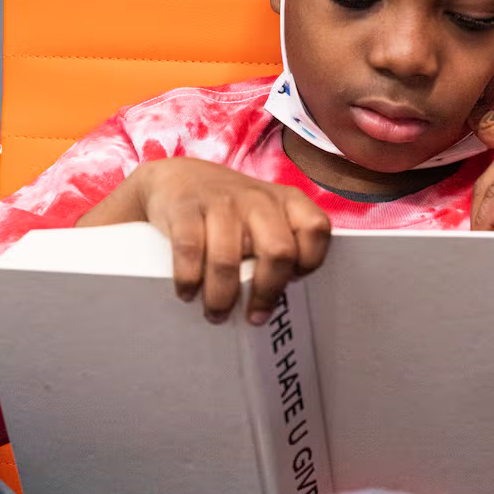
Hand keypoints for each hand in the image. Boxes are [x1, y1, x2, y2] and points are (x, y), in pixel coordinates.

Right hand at [79, 158, 330, 324]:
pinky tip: (188, 293)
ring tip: (216, 314)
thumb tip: (277, 302)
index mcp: (286, 200)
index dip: (310, 261)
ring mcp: (221, 202)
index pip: (316, 229)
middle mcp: (258, 199)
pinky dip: (188, 280)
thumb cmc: (230, 210)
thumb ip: (278, 245)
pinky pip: (189, 251)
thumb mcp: (264, 215)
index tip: (292, 282)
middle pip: (278, 252)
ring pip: (228, 260)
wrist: (178, 176)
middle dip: (267, 293)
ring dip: (221, 297)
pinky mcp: (185, 208)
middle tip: (254, 316)